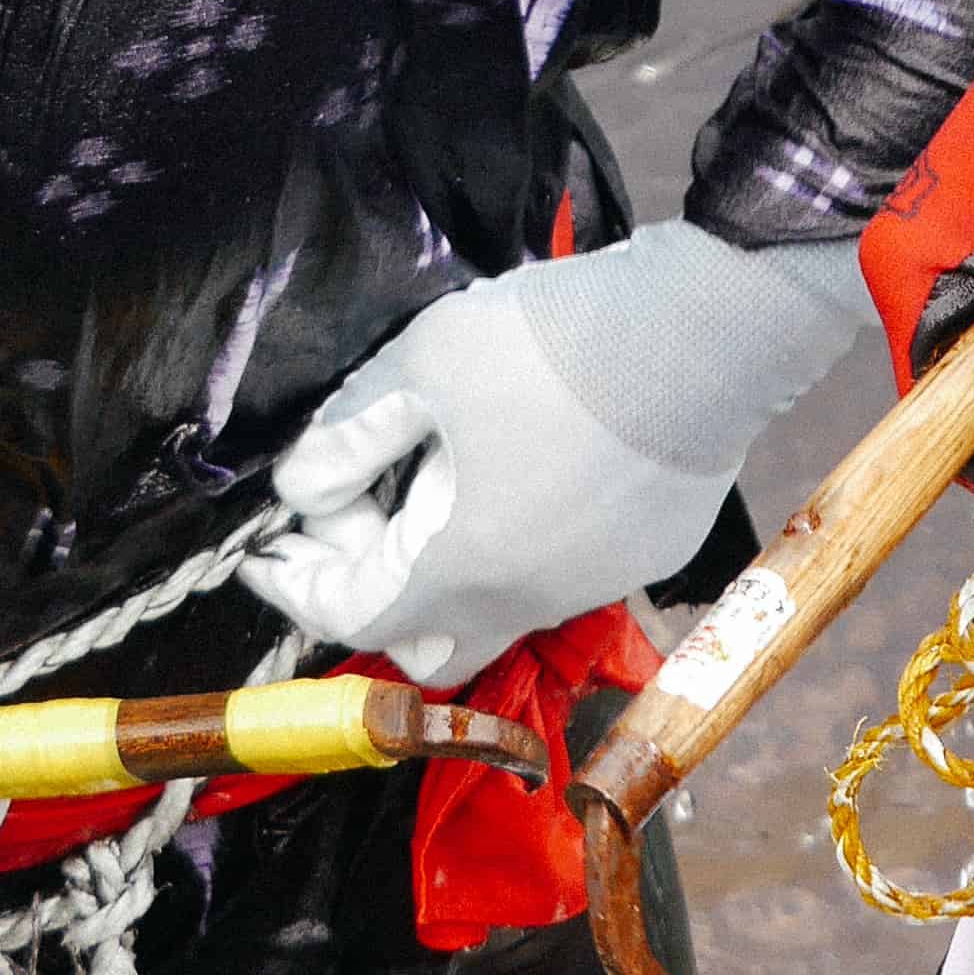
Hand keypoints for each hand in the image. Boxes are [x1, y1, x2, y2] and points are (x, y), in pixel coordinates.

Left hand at [240, 220, 864, 684]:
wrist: (706, 327)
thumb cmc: (557, 344)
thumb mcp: (423, 365)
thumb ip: (348, 435)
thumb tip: (300, 485)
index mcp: (464, 567)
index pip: (351, 616)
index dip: (295, 587)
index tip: (267, 553)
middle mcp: (533, 599)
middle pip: (427, 647)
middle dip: (373, 599)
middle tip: (354, 522)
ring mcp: (598, 582)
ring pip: (500, 608)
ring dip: (451, 565)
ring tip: (440, 473)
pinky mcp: (648, 552)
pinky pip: (563, 573)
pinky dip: (521, 541)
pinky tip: (524, 466)